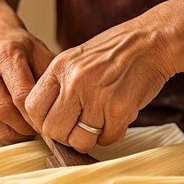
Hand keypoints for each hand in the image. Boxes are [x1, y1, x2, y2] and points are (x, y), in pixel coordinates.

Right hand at [0, 19, 54, 143]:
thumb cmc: (21, 48)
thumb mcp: (41, 52)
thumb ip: (51, 77)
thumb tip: (64, 107)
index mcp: (5, 56)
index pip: (20, 94)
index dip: (37, 113)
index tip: (51, 118)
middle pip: (5, 111)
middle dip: (27, 125)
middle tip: (43, 127)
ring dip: (19, 133)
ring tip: (33, 128)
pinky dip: (9, 133)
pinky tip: (20, 127)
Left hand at [25, 16, 175, 151]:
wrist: (151, 42)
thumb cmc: (113, 53)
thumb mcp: (75, 59)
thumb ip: (58, 86)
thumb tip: (44, 122)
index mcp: (59, 68)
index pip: (32, 108)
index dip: (41, 121)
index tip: (55, 121)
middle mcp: (75, 82)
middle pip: (53, 130)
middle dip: (64, 136)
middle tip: (77, 127)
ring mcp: (98, 96)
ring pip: (80, 141)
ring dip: (88, 139)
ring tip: (98, 123)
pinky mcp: (120, 109)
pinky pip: (107, 139)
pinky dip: (111, 134)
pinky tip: (115, 118)